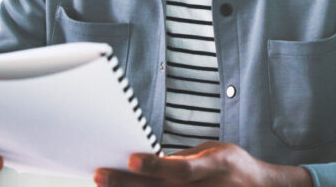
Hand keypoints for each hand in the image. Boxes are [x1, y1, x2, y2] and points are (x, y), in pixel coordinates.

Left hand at [93, 142, 312, 186]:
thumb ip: (184, 158)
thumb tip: (150, 159)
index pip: (181, 168)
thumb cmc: (234, 167)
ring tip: (105, 186)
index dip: (155, 166)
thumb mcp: (215, 151)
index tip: (132, 159)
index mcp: (213, 166)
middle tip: (101, 175)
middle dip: (127, 183)